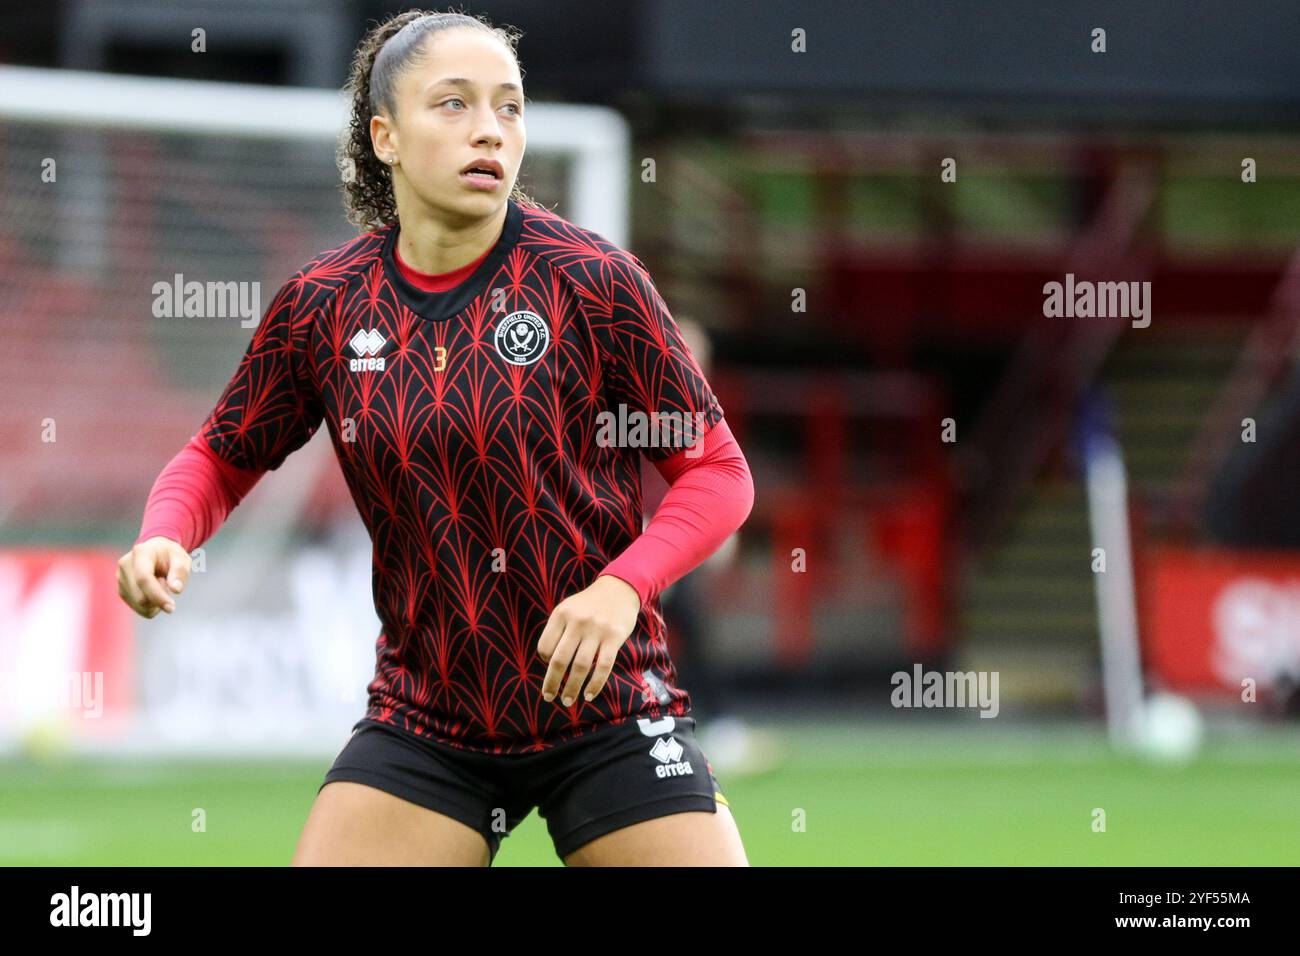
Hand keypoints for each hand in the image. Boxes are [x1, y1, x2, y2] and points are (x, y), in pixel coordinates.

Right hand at [117, 536, 191, 617]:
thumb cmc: (170, 555)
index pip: (143, 578)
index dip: (157, 595)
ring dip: (156, 602)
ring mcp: (121, 578)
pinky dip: (151, 606)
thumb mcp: (182, 558)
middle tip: (167, 583)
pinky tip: (154, 592)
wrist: (156, 552)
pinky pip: (139, 609)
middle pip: (141, 597)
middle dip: (160, 597)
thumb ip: (180, 571)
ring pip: (140, 605)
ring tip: (160, 584)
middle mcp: (125, 565)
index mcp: (141, 553)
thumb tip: (176, 589)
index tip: (171, 607)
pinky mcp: (121, 590)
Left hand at [537, 574, 640, 706]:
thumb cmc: (589, 605)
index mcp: (561, 614)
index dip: (545, 661)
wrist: (619, 589)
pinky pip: (603, 666)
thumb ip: (558, 631)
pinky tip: (589, 695)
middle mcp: (577, 621)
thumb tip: (549, 663)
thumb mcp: (568, 608)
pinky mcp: (614, 637)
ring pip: (580, 666)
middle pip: (560, 660)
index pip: (545, 646)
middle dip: (552, 683)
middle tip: (549, 697)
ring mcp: (596, 630)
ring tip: (568, 701)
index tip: (550, 668)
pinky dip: (595, 684)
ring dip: (572, 688)